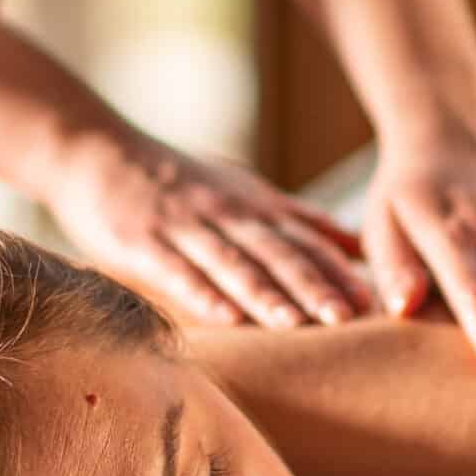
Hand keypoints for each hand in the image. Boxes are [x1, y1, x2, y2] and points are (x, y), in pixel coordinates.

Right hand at [43, 126, 375, 330]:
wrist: (97, 151)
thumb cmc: (177, 178)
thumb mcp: (243, 189)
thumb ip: (297, 219)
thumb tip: (357, 245)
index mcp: (253, 205)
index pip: (304, 240)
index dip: (339, 269)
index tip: (378, 299)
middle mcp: (226, 214)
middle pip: (276, 253)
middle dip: (314, 285)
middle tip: (350, 317)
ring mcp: (183, 227)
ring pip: (231, 262)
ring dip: (266, 293)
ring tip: (297, 324)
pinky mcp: (141, 241)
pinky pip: (175, 269)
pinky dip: (200, 293)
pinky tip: (223, 317)